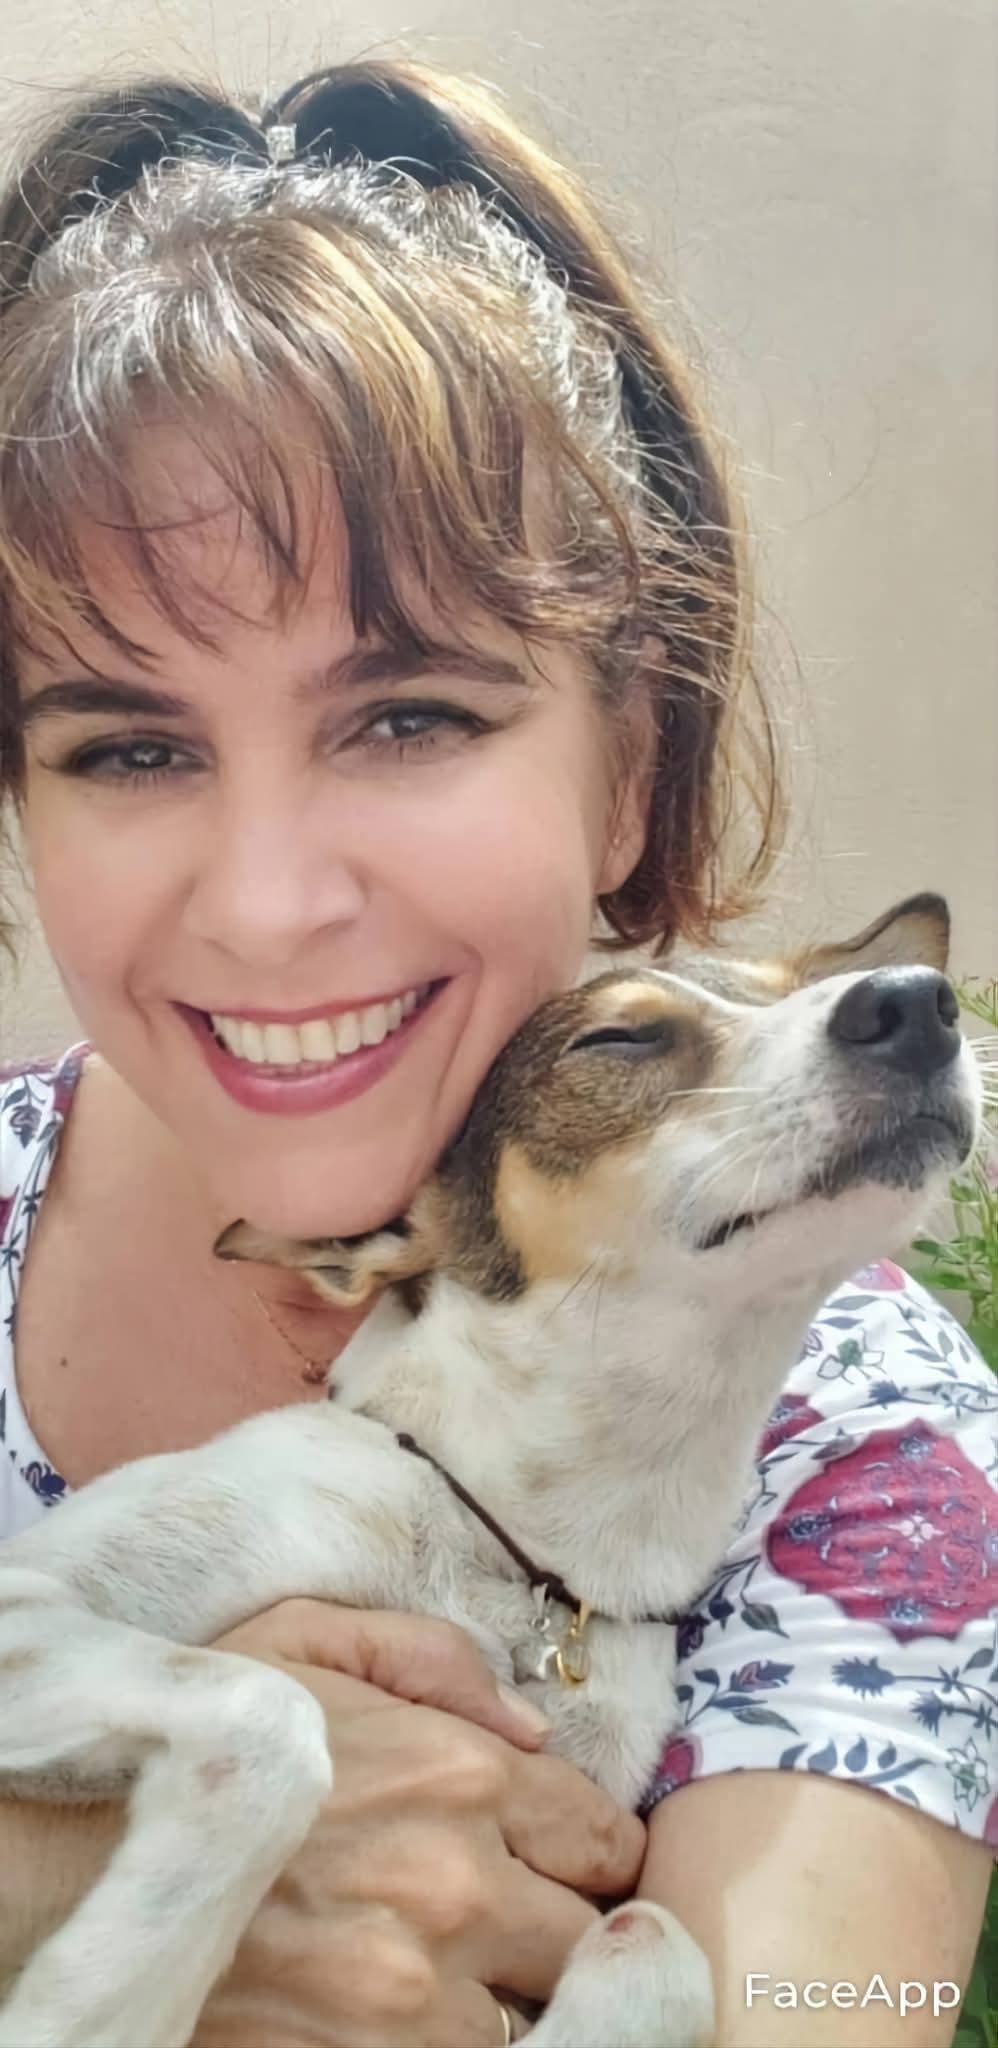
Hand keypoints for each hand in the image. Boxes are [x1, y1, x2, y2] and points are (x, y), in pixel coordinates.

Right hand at [192, 1598, 644, 2046]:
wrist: (76, 1875)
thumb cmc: (191, 1749)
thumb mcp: (302, 1639)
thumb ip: (432, 1660)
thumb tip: (534, 1726)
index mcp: (457, 1769)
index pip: (605, 1837)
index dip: (591, 1854)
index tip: (562, 1863)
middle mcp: (458, 1881)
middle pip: (589, 1937)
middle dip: (557, 1928)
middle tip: (508, 1924)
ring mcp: (416, 1992)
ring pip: (538, 2017)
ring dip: (507, 1999)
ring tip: (447, 1973)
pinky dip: (451, 2043)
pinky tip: (405, 2014)